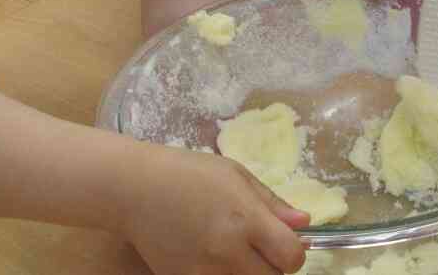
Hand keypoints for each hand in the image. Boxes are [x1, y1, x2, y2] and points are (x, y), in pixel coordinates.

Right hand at [122, 143, 309, 274]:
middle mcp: (228, 251)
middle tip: (259, 248)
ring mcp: (205, 272)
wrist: (133, 189)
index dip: (294, 253)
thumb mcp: (235, 175)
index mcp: (246, 219)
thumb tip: (304, 224)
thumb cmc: (187, 173)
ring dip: (247, 273)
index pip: (291, 257)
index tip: (284, 243)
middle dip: (273, 267)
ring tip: (233, 251)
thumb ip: (272, 203)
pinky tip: (211, 257)